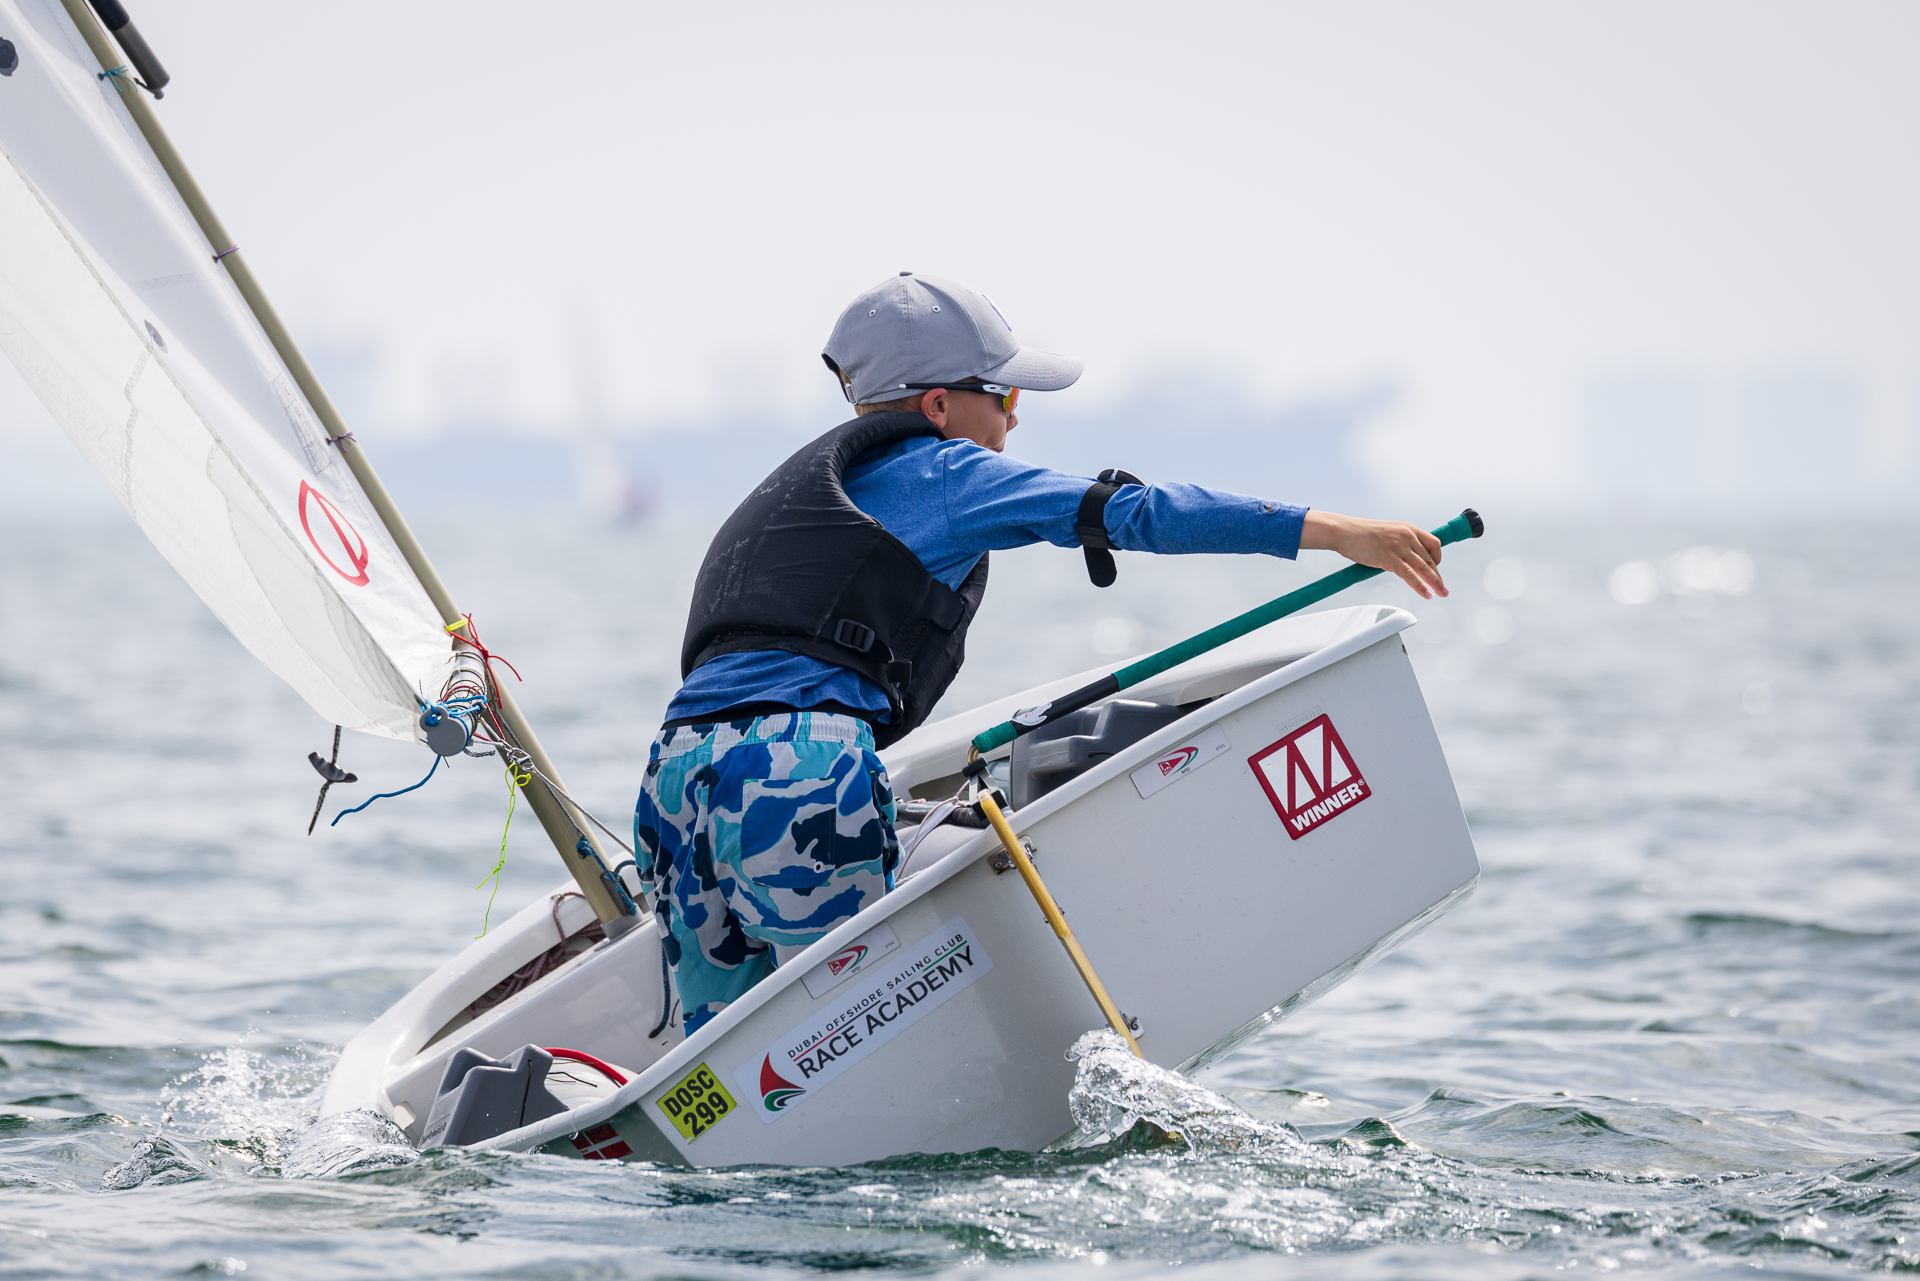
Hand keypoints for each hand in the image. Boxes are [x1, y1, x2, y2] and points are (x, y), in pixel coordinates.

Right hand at [1300, 511, 1447, 598]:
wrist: (1344, 531)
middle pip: (1430, 559)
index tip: (1436, 569)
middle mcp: (1407, 536)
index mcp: (1408, 528)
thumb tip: (1402, 562)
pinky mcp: (1389, 558)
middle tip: (1444, 589)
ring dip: (1435, 583)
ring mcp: (1399, 547)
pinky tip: (1426, 594)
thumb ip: (1398, 545)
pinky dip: (1420, 586)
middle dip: (1438, 576)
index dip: (1438, 558)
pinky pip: (1410, 575)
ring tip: (1441, 593)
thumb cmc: (1360, 534)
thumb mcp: (1386, 534)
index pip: (1433, 543)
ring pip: (1424, 568)